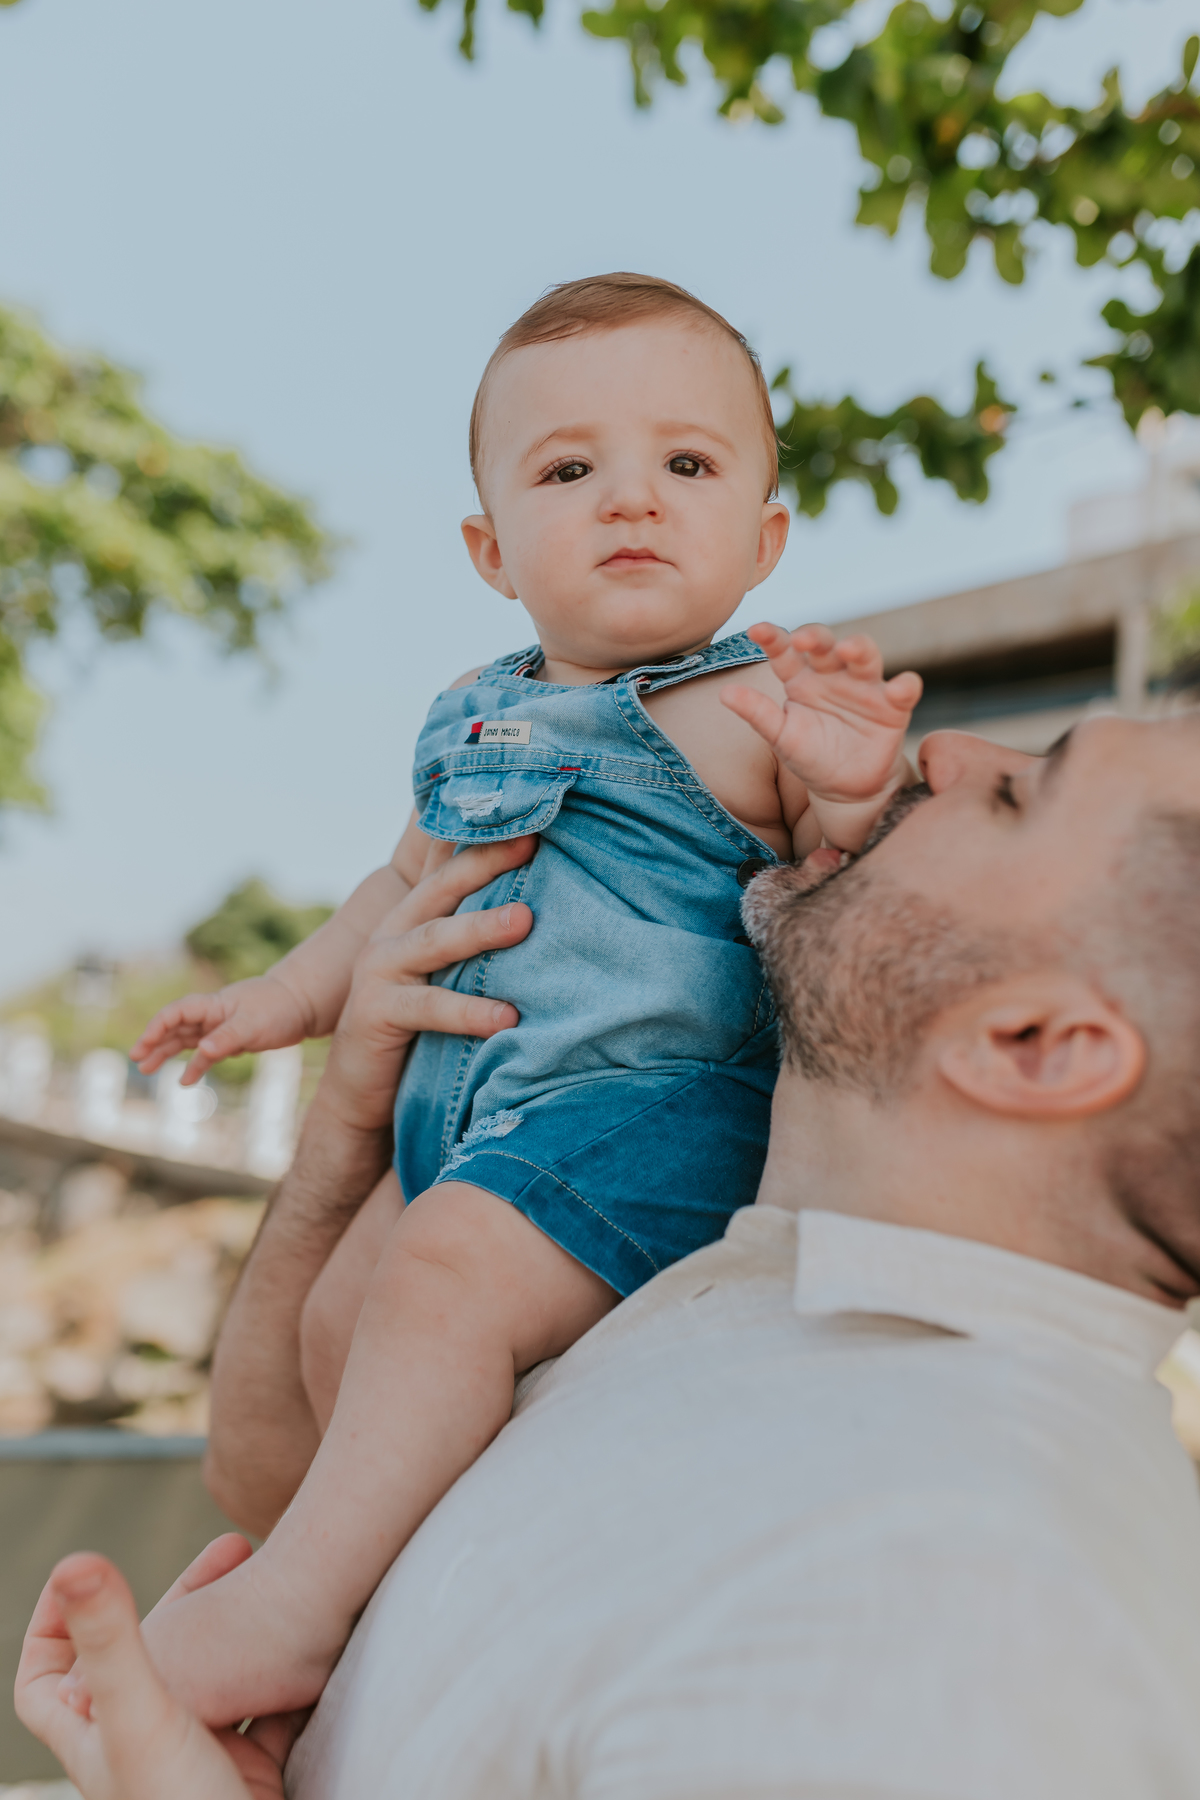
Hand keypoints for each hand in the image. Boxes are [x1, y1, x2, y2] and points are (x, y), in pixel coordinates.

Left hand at [15, 1536, 306, 1799]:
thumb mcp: (141, 1716)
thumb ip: (111, 1641)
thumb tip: (75, 1559)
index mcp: (96, 1737)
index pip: (44, 1684)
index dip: (52, 1628)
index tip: (83, 1576)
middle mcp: (139, 1749)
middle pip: (145, 1659)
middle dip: (182, 1597)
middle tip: (231, 1547)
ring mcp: (195, 1762)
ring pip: (209, 1677)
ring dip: (235, 1627)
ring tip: (271, 1578)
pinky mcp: (246, 1776)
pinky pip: (264, 1711)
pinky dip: (283, 1675)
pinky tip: (308, 1642)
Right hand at [132, 975, 310, 1085]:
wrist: (302, 1005)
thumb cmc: (277, 1008)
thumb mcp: (252, 1024)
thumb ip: (226, 1037)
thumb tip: (202, 1050)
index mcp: (212, 1005)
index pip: (176, 1013)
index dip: (156, 1027)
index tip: (144, 1045)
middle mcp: (212, 1015)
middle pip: (175, 1028)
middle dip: (154, 1042)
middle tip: (137, 1060)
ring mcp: (220, 1028)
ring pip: (187, 1040)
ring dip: (168, 1053)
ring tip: (147, 1069)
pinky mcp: (232, 1040)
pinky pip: (206, 1053)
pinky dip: (196, 1065)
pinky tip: (185, 1080)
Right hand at [312, 835, 536, 1138]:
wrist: (363, 1092)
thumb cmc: (423, 1027)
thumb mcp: (451, 972)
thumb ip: (480, 937)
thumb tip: (547, 906)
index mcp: (417, 915)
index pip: (452, 864)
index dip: (486, 838)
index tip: (531, 813)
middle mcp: (394, 931)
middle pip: (444, 885)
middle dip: (487, 861)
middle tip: (532, 842)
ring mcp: (379, 969)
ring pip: (436, 940)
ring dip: (481, 928)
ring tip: (525, 920)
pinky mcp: (375, 1012)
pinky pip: (430, 1008)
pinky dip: (469, 1012)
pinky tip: (508, 1017)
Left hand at [722, 622, 921, 806]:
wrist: (845, 790)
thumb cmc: (810, 757)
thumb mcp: (781, 737)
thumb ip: (757, 714)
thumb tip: (724, 693)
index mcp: (801, 679)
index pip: (785, 652)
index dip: (773, 638)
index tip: (756, 630)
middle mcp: (833, 675)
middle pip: (826, 645)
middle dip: (817, 637)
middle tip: (805, 639)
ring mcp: (864, 687)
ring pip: (866, 656)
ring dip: (859, 648)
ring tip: (849, 650)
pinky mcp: (893, 706)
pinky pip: (905, 689)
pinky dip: (905, 685)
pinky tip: (899, 688)